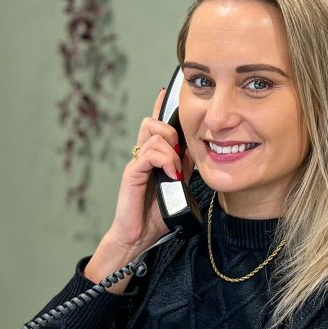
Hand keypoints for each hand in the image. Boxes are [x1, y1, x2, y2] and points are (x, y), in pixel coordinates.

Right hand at [108, 86, 195, 251]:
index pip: (157, 126)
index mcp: (154, 157)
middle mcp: (143, 156)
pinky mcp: (131, 174)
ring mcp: (136, 164)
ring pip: (153, 136)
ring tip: (176, 170)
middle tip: (179, 153)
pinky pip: (148, 154)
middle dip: (170, 130)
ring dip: (170, 150)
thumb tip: (196, 150)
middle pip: (152, 123)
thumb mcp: (178, 186)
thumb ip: (184, 166)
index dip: (161, 108)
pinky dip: (164, 160)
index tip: (167, 93)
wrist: (140, 235)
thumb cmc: (158, 213)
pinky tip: (171, 174)